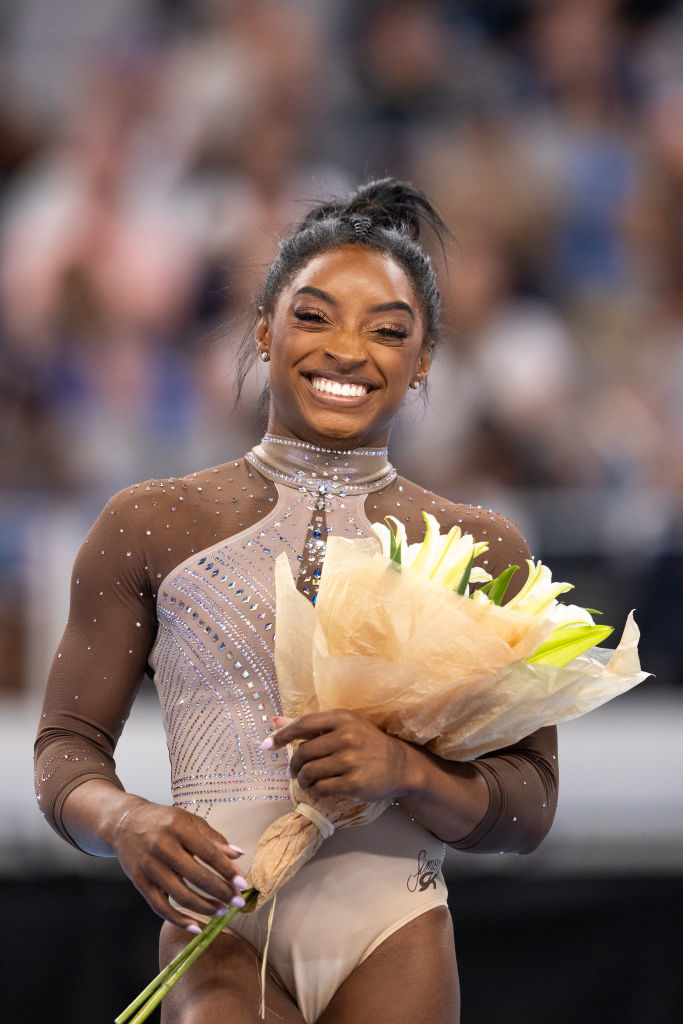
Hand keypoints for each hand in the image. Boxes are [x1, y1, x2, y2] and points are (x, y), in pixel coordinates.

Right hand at [111, 800, 247, 931]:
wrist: (125, 824)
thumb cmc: (162, 821)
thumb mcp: (188, 821)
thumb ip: (213, 838)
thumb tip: (238, 855)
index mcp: (177, 828)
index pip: (208, 853)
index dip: (227, 870)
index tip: (243, 884)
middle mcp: (162, 847)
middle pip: (196, 876)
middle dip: (220, 892)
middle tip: (237, 902)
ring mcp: (149, 867)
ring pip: (180, 895)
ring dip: (204, 908)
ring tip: (222, 911)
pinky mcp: (140, 883)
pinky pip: (160, 907)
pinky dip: (179, 920)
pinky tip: (196, 927)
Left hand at [265, 710, 411, 802]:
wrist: (399, 765)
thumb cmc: (365, 743)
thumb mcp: (342, 726)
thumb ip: (309, 725)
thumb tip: (275, 721)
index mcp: (341, 718)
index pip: (302, 725)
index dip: (281, 736)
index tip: (267, 745)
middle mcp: (346, 736)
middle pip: (303, 752)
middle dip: (293, 764)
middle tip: (293, 771)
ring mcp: (351, 760)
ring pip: (310, 772)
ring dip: (302, 780)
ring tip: (305, 781)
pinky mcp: (354, 783)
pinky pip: (321, 789)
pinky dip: (314, 791)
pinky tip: (318, 789)